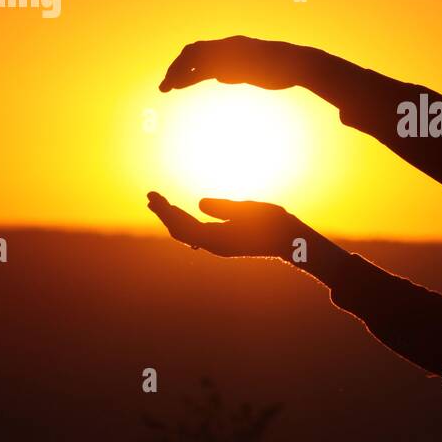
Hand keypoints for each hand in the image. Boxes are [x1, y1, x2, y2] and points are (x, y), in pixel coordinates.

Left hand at [146, 191, 306, 259]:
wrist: (290, 241)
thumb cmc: (273, 223)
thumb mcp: (249, 210)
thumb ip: (224, 208)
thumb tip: (199, 204)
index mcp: (217, 239)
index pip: (181, 225)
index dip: (164, 211)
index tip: (152, 196)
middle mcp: (214, 245)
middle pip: (180, 230)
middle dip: (164, 213)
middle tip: (151, 196)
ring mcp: (218, 245)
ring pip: (187, 233)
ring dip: (173, 217)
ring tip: (160, 203)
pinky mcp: (224, 242)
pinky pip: (196, 233)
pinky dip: (185, 221)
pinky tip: (182, 214)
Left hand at [158, 36, 312, 92]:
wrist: (295, 63)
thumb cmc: (281, 68)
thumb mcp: (253, 70)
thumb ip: (234, 72)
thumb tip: (219, 77)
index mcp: (232, 45)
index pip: (201, 49)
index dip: (185, 62)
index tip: (176, 76)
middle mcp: (226, 46)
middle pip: (192, 50)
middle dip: (176, 66)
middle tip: (165, 84)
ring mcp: (228, 53)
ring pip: (193, 59)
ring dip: (175, 72)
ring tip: (165, 87)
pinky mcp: (231, 64)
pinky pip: (201, 71)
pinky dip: (185, 78)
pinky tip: (175, 87)